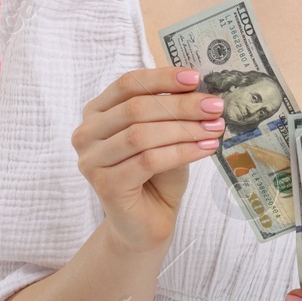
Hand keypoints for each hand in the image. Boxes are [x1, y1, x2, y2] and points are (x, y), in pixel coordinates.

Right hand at [72, 66, 224, 255]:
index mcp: (96, 112)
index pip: (127, 84)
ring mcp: (91, 161)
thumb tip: (199, 89)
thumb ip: (170, 111)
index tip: (196, 78)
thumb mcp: (164, 135)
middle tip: (215, 106)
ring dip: (184, 128)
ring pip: (141, 135)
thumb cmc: (156, 176)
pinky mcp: (105, 185)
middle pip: (136, 108)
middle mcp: (86, 134)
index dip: (162, 78)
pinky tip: (205, 149)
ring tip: (215, 128)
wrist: (147, 223)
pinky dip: (182, 152)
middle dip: (181, 105)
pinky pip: (148, 160)